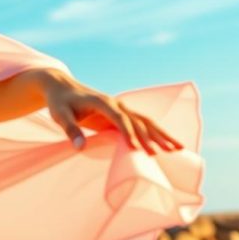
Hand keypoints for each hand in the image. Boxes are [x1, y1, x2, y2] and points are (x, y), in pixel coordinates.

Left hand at [38, 69, 185, 154]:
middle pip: (140, 120)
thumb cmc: (59, 102)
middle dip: (155, 136)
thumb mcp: (59, 115)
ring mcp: (121, 107)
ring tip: (179, 149)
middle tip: (169, 152)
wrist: (62, 87)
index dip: (129, 133)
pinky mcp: (121, 114)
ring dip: (162, 134)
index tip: (137, 149)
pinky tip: (166, 144)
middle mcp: (116, 103)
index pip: (119, 119)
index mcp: (103, 102)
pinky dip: (155, 133)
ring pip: (146, 121)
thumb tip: (80, 147)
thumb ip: (70, 130)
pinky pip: (142, 124)